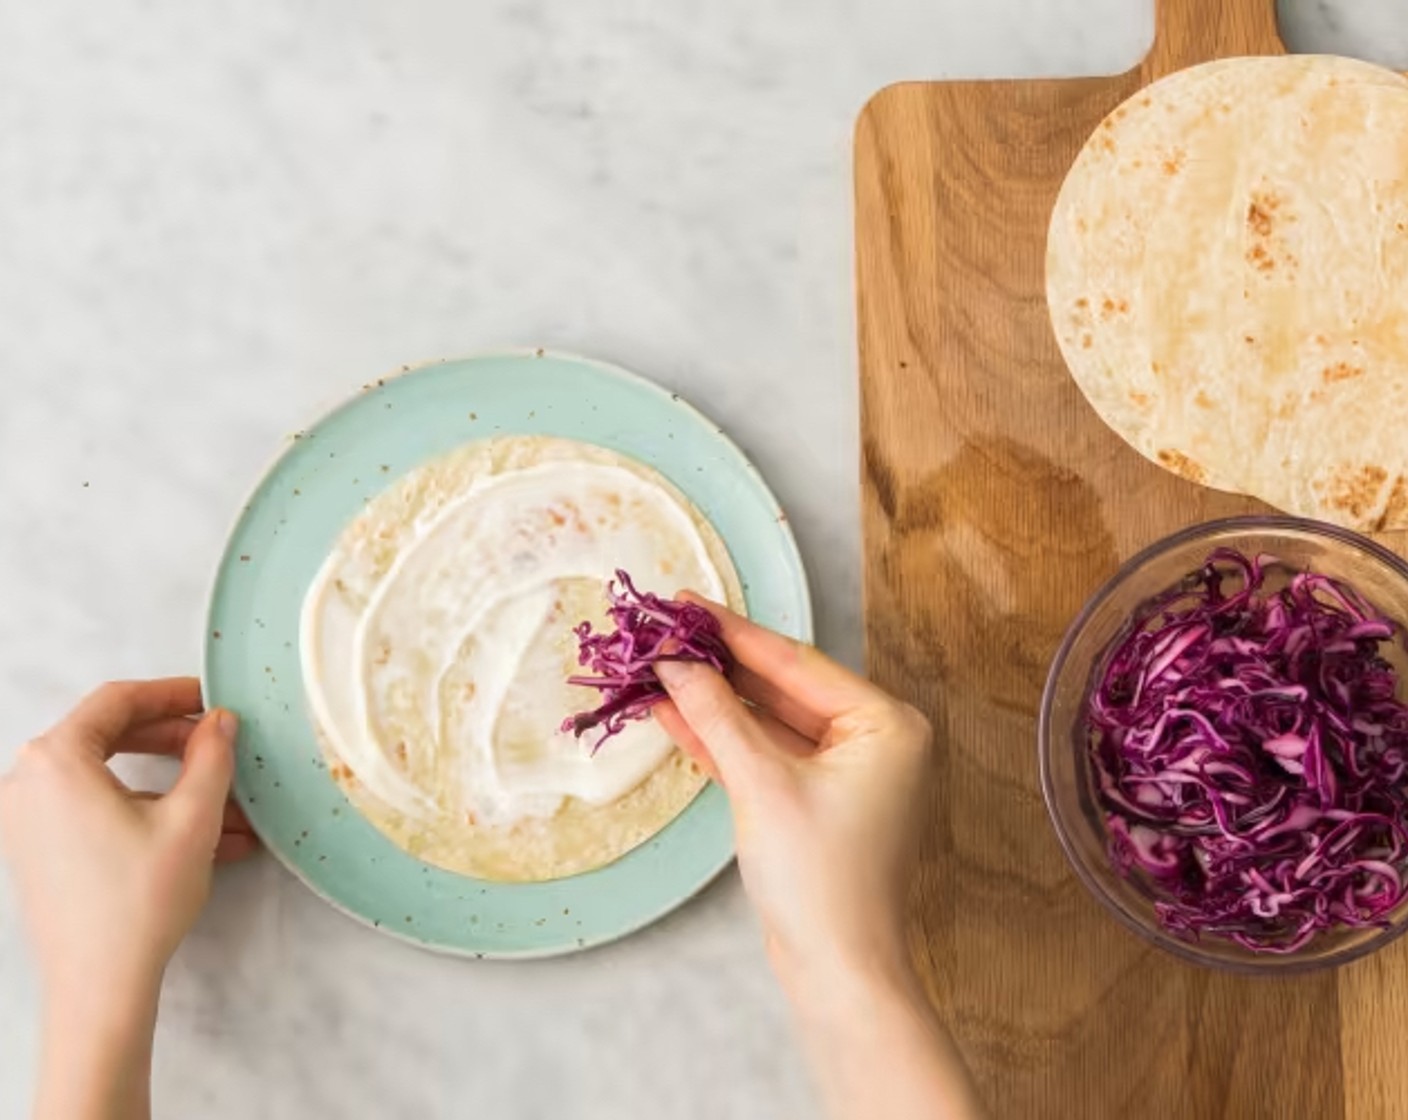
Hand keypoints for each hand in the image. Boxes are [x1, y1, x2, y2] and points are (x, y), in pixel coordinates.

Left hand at [0, 678, 255, 998]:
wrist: (99, 985)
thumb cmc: (138, 901)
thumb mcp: (192, 817)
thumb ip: (210, 756)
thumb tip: (220, 722)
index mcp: (55, 761)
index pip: (116, 701)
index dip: (172, 693)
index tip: (212, 699)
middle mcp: (27, 784)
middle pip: (108, 735)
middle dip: (173, 740)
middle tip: (219, 745)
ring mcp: (26, 819)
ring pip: (108, 777)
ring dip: (169, 783)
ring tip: (227, 804)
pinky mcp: (37, 850)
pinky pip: (95, 810)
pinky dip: (145, 812)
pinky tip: (202, 836)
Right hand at [656, 605, 986, 1119]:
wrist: (838, 972)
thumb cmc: (822, 881)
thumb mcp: (763, 786)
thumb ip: (718, 717)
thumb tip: (677, 664)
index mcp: (886, 724)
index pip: (796, 662)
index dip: (734, 632)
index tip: (686, 604)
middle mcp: (873, 741)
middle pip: (781, 687)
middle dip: (719, 665)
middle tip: (663, 631)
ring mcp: (844, 772)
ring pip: (767, 721)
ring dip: (713, 701)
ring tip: (655, 667)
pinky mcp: (814, 802)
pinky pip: (765, 755)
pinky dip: (722, 740)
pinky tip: (673, 714)